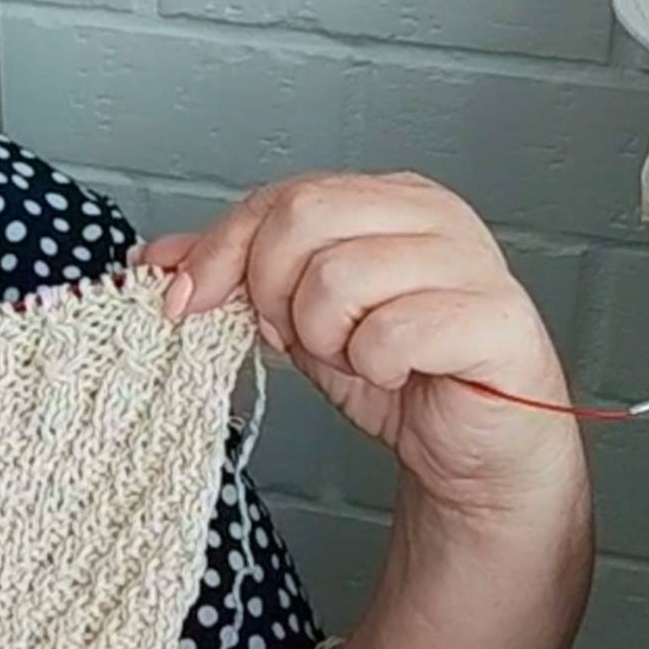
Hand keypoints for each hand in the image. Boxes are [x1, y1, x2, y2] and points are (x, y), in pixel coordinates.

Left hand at [136, 171, 584, 526]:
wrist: (476, 450)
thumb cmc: (400, 374)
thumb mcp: (298, 318)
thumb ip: (236, 277)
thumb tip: (154, 256)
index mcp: (388, 198)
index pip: (281, 197)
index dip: (222, 249)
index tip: (188, 300)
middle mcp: (433, 214)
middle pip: (303, 218)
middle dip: (275, 293)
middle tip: (302, 338)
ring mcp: (472, 261)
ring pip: (339, 276)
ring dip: (328, 338)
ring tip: (359, 356)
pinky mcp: (494, 318)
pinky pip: (392, 332)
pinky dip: (376, 366)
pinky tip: (398, 373)